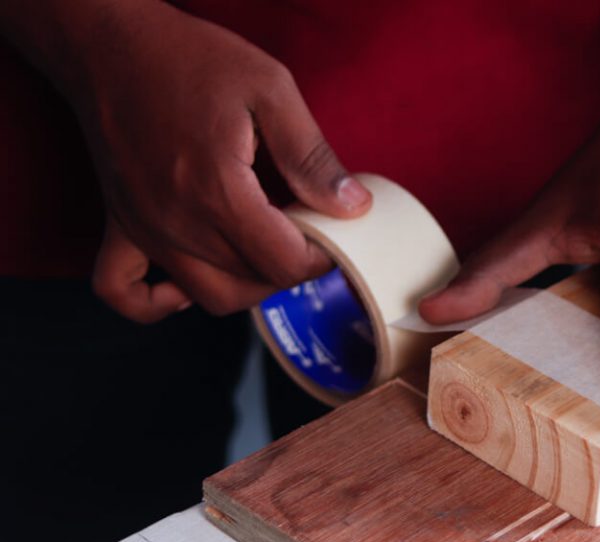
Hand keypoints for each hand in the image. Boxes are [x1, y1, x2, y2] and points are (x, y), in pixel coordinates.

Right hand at [64, 2, 370, 321]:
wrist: (112, 45)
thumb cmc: (189, 60)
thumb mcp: (270, 90)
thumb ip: (311, 156)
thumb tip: (351, 206)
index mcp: (218, 192)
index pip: (284, 264)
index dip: (320, 260)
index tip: (332, 237)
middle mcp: (178, 223)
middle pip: (253, 284)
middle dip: (290, 269)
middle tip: (305, 236)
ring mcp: (144, 230)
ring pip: (207, 297)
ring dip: (247, 287)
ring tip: (265, 253)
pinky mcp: (119, 226)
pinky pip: (124, 292)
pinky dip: (159, 303)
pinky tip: (189, 284)